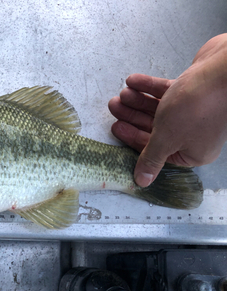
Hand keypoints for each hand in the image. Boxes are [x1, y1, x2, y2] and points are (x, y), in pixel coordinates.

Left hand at [109, 33, 226, 186]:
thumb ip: (151, 158)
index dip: (133, 138)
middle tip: (114, 106)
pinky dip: (149, 87)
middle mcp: (194, 134)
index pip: (155, 150)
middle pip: (154, 128)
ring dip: (138, 101)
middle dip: (132, 116)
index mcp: (192, 152)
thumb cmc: (197, 106)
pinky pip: (166, 93)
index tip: (117, 128)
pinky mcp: (193, 91)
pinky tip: (133, 81)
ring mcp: (195, 112)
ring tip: (122, 93)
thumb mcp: (167, 138)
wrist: (224, 69)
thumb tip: (142, 182)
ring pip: (159, 109)